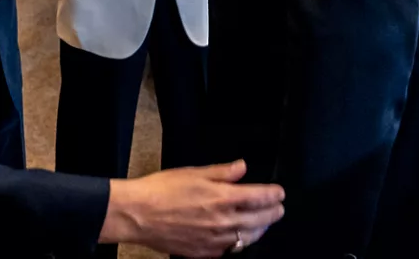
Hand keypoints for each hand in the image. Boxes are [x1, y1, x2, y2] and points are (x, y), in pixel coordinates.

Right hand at [101, 160, 284, 256]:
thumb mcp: (193, 172)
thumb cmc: (161, 189)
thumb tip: (242, 167)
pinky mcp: (205, 253)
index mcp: (222, 197)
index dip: (273, 194)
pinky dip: (240, 243)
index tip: (280, 192)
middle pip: (260, 220)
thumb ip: (221, 172)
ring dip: (261, 230)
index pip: (259, 197)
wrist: (138, 214)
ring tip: (264, 223)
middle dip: (273, 213)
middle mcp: (223, 221)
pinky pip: (231, 250)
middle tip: (279, 208)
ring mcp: (215, 240)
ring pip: (248, 238)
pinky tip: (240, 238)